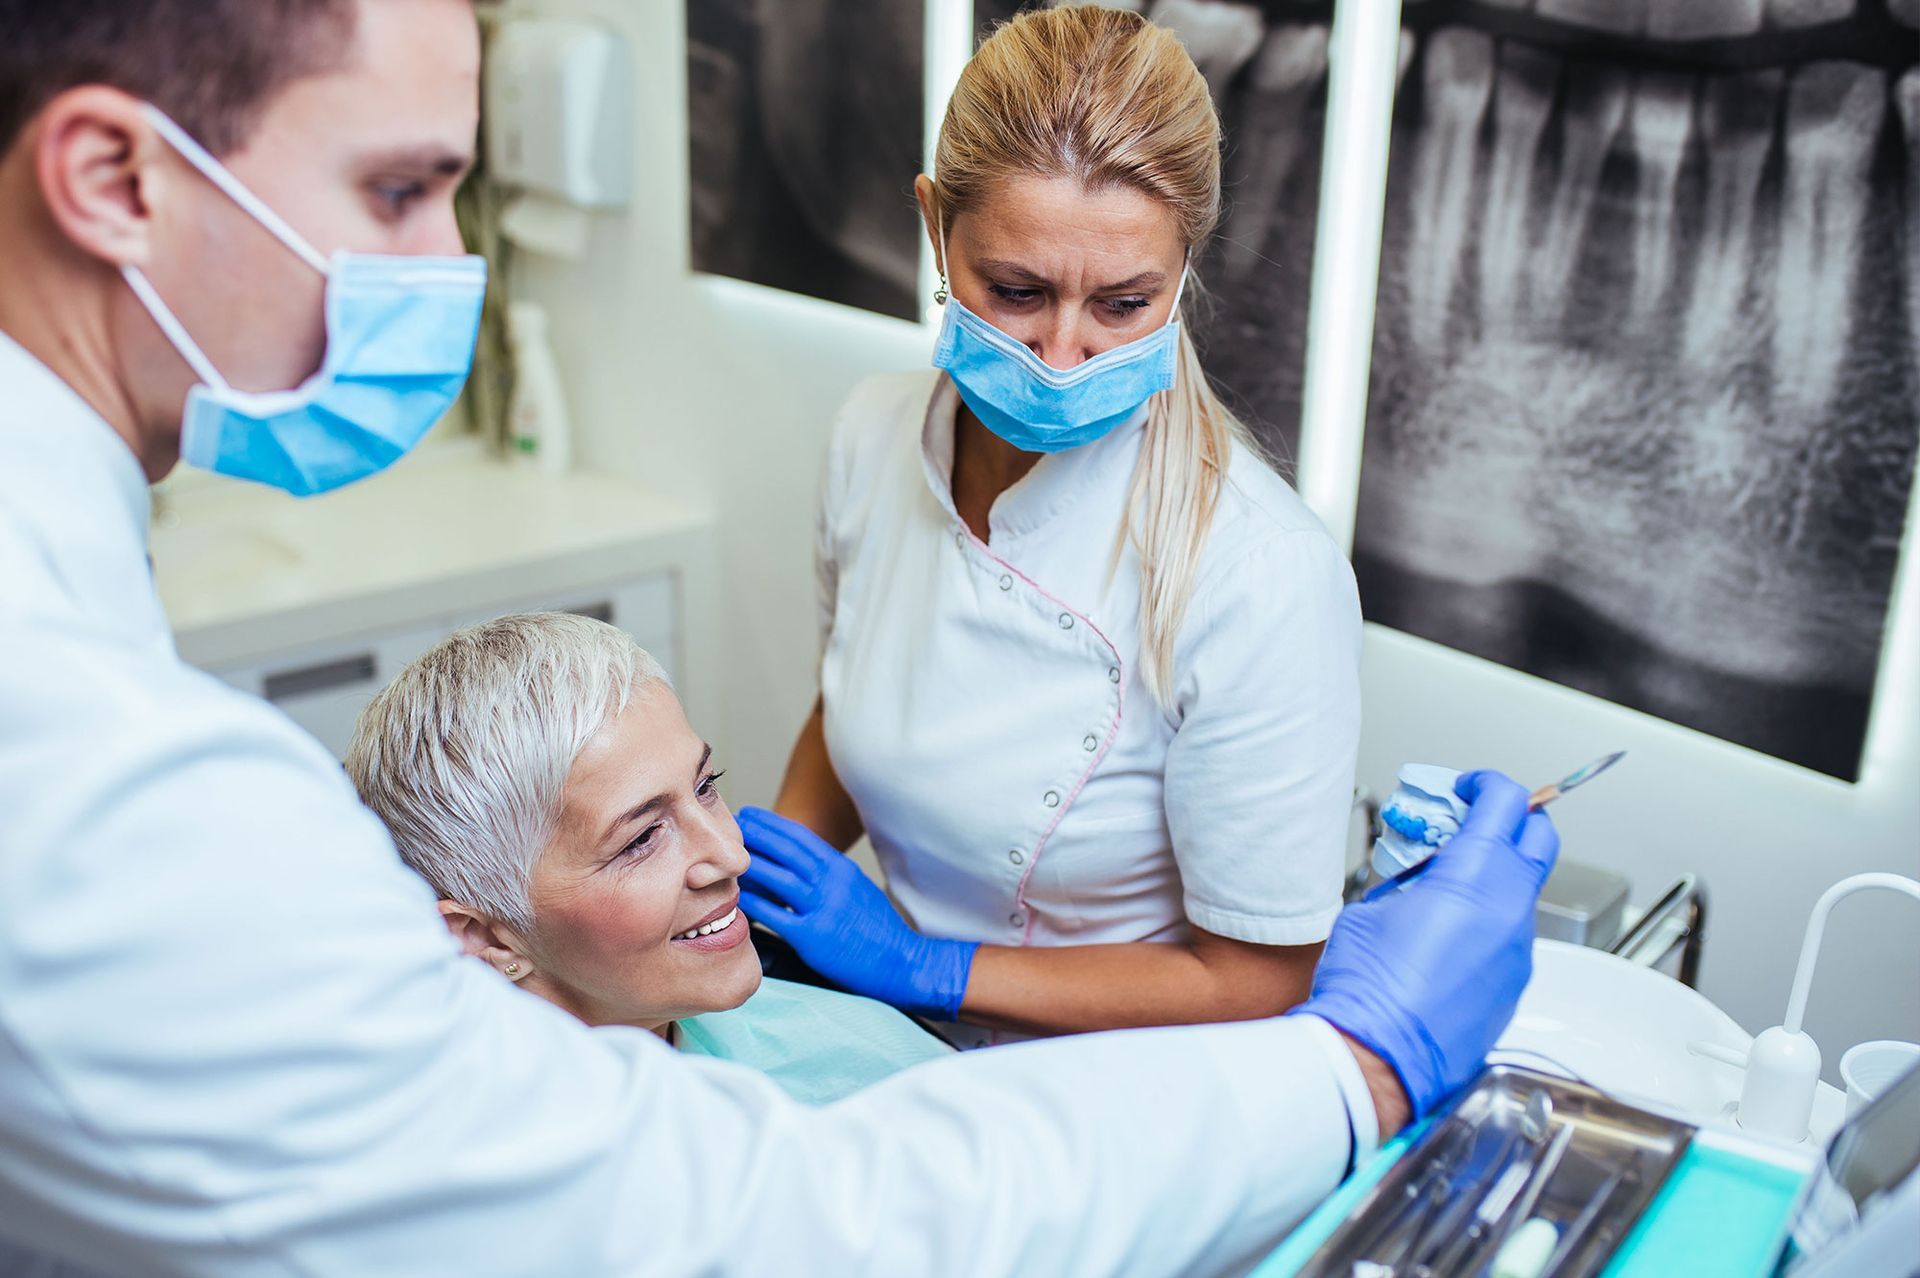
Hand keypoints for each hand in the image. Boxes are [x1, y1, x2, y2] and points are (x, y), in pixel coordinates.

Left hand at [736, 806, 977, 1020]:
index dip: (772, 824)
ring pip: (779, 878)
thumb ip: (830, 875)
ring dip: (750, 864)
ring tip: (726, 858)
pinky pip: (776, 915)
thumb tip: (801, 865)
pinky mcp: (813, 936)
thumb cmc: (878, 928)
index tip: (750, 815)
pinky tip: (737, 897)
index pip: (802, 838)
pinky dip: (754, 903)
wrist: (901, 961)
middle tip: (729, 827)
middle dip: (755, 835)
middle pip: (787, 850)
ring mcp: (823, 908)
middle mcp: (832, 882)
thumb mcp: (857, 889)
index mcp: (842, 869)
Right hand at [1294, 770, 1557, 1118]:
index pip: (1507, 803)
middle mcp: (1509, 910)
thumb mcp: (1374, 905)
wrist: (1376, 1056)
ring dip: (1496, 875)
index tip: (1466, 788)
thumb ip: (1410, 875)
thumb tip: (1421, 868)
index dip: (1486, 785)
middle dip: (1511, 820)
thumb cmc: (1366, 985)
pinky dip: (1490, 920)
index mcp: (1474, 878)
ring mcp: (1518, 950)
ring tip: (1446, 889)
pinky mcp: (1515, 983)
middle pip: (1539, 838)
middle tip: (1474, 822)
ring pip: (1525, 890)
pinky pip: (1513, 934)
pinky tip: (1447, 938)